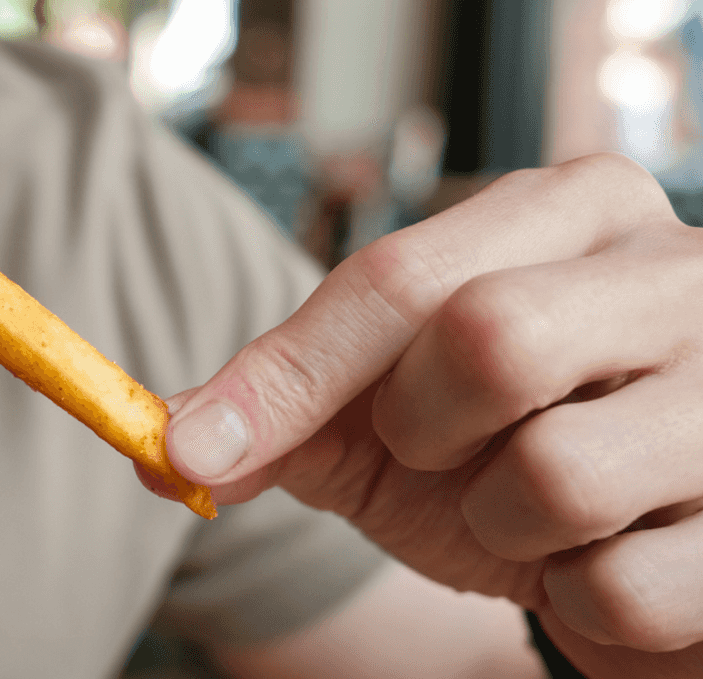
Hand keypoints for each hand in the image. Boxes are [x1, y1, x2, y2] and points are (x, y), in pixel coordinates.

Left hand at [160, 153, 702, 676]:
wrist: (661, 524)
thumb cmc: (514, 448)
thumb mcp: (394, 416)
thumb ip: (288, 414)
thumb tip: (162, 451)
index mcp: (566, 214)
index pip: (399, 277)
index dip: (283, 374)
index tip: (187, 450)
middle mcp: (670, 270)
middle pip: (488, 336)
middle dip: (422, 430)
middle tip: (441, 453)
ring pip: (556, 472)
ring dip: (501, 525)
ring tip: (537, 509)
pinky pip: (622, 587)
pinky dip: (579, 599)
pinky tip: (613, 558)